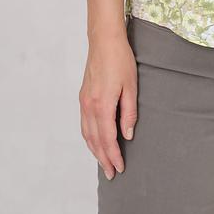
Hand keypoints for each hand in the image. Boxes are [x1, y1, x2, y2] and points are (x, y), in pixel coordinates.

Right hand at [79, 30, 137, 179]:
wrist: (104, 41)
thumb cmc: (121, 60)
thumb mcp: (131, 86)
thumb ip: (128, 112)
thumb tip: (127, 135)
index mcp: (102, 104)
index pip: (107, 138)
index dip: (113, 155)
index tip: (120, 167)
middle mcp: (89, 106)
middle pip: (95, 140)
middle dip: (103, 158)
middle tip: (112, 173)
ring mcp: (84, 101)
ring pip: (87, 134)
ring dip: (95, 150)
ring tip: (104, 162)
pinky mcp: (83, 97)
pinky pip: (84, 124)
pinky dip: (89, 137)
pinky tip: (95, 141)